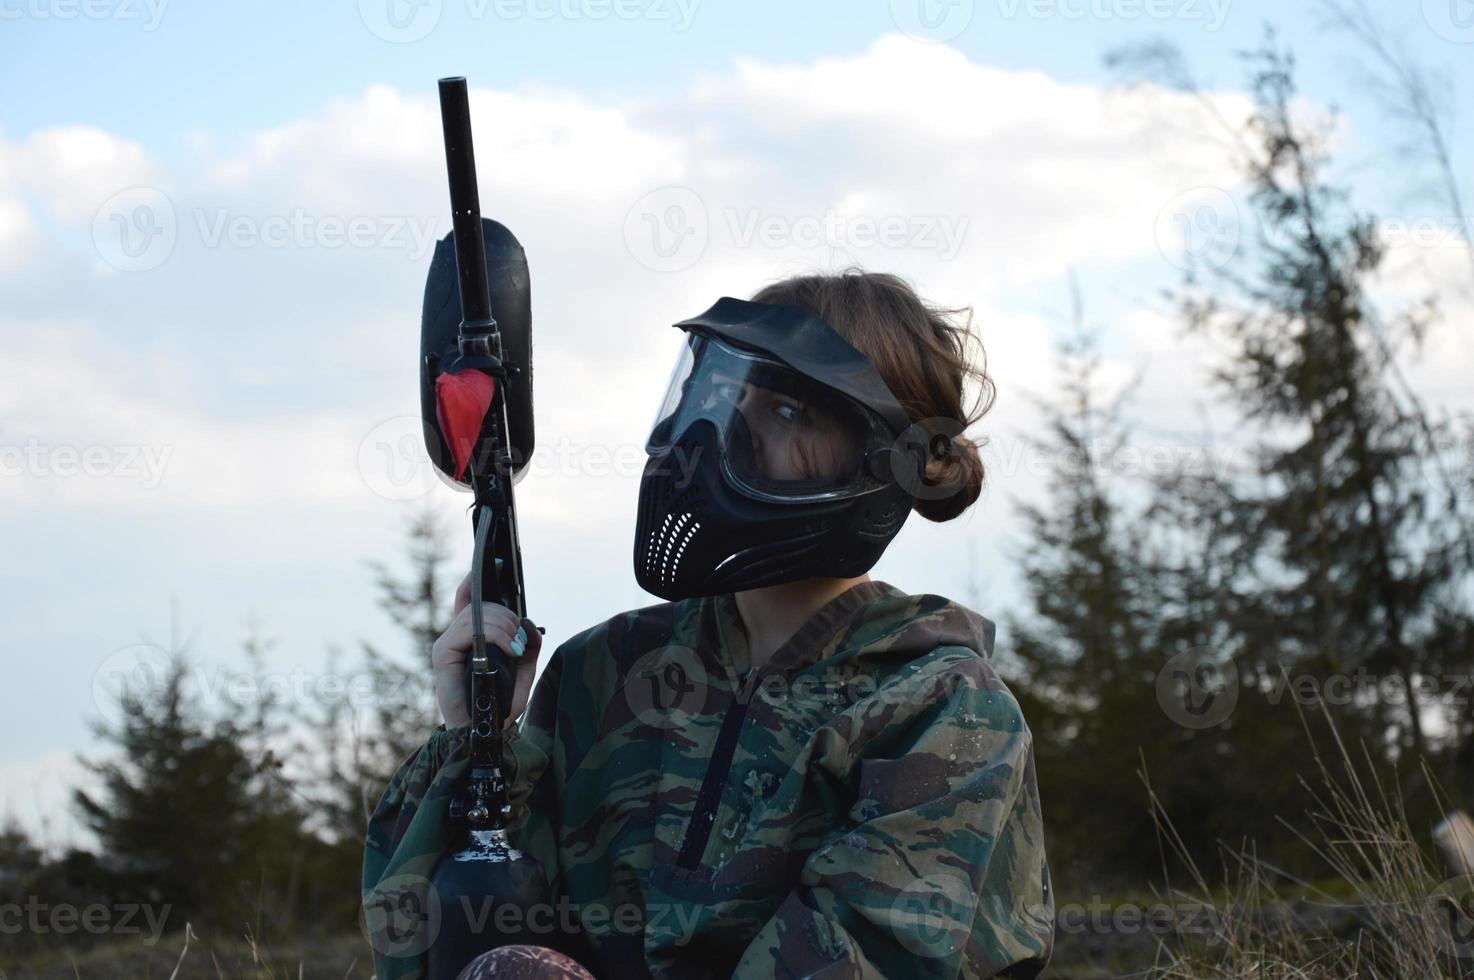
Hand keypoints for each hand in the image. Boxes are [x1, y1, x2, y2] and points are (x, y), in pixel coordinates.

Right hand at [432, 570, 542, 729]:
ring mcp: (447, 644)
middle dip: (507, 615)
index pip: (470, 601)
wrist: (485, 733)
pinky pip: (468, 629)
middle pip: (481, 606)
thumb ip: (528, 644)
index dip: (478, 580)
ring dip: (503, 625)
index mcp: (472, 637)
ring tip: (516, 647)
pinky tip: (509, 648)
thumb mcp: (523, 669)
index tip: (496, 563)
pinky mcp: (442, 653)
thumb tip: (529, 622)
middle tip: (521, 637)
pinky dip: (494, 634)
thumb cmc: (500, 704)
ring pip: (477, 615)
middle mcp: (456, 637)